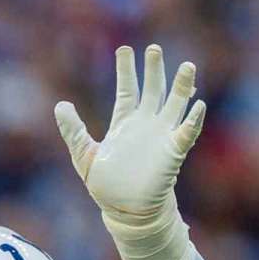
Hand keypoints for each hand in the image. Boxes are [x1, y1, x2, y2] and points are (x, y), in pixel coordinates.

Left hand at [54, 44, 206, 218]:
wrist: (124, 211)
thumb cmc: (106, 185)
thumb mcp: (83, 154)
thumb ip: (73, 130)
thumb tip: (60, 105)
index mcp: (124, 123)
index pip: (126, 90)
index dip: (126, 70)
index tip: (124, 49)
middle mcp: (145, 125)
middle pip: (152, 90)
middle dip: (153, 70)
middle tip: (153, 49)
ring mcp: (161, 136)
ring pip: (174, 104)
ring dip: (181, 87)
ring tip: (187, 66)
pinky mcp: (173, 152)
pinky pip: (186, 133)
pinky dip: (193, 120)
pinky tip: (198, 105)